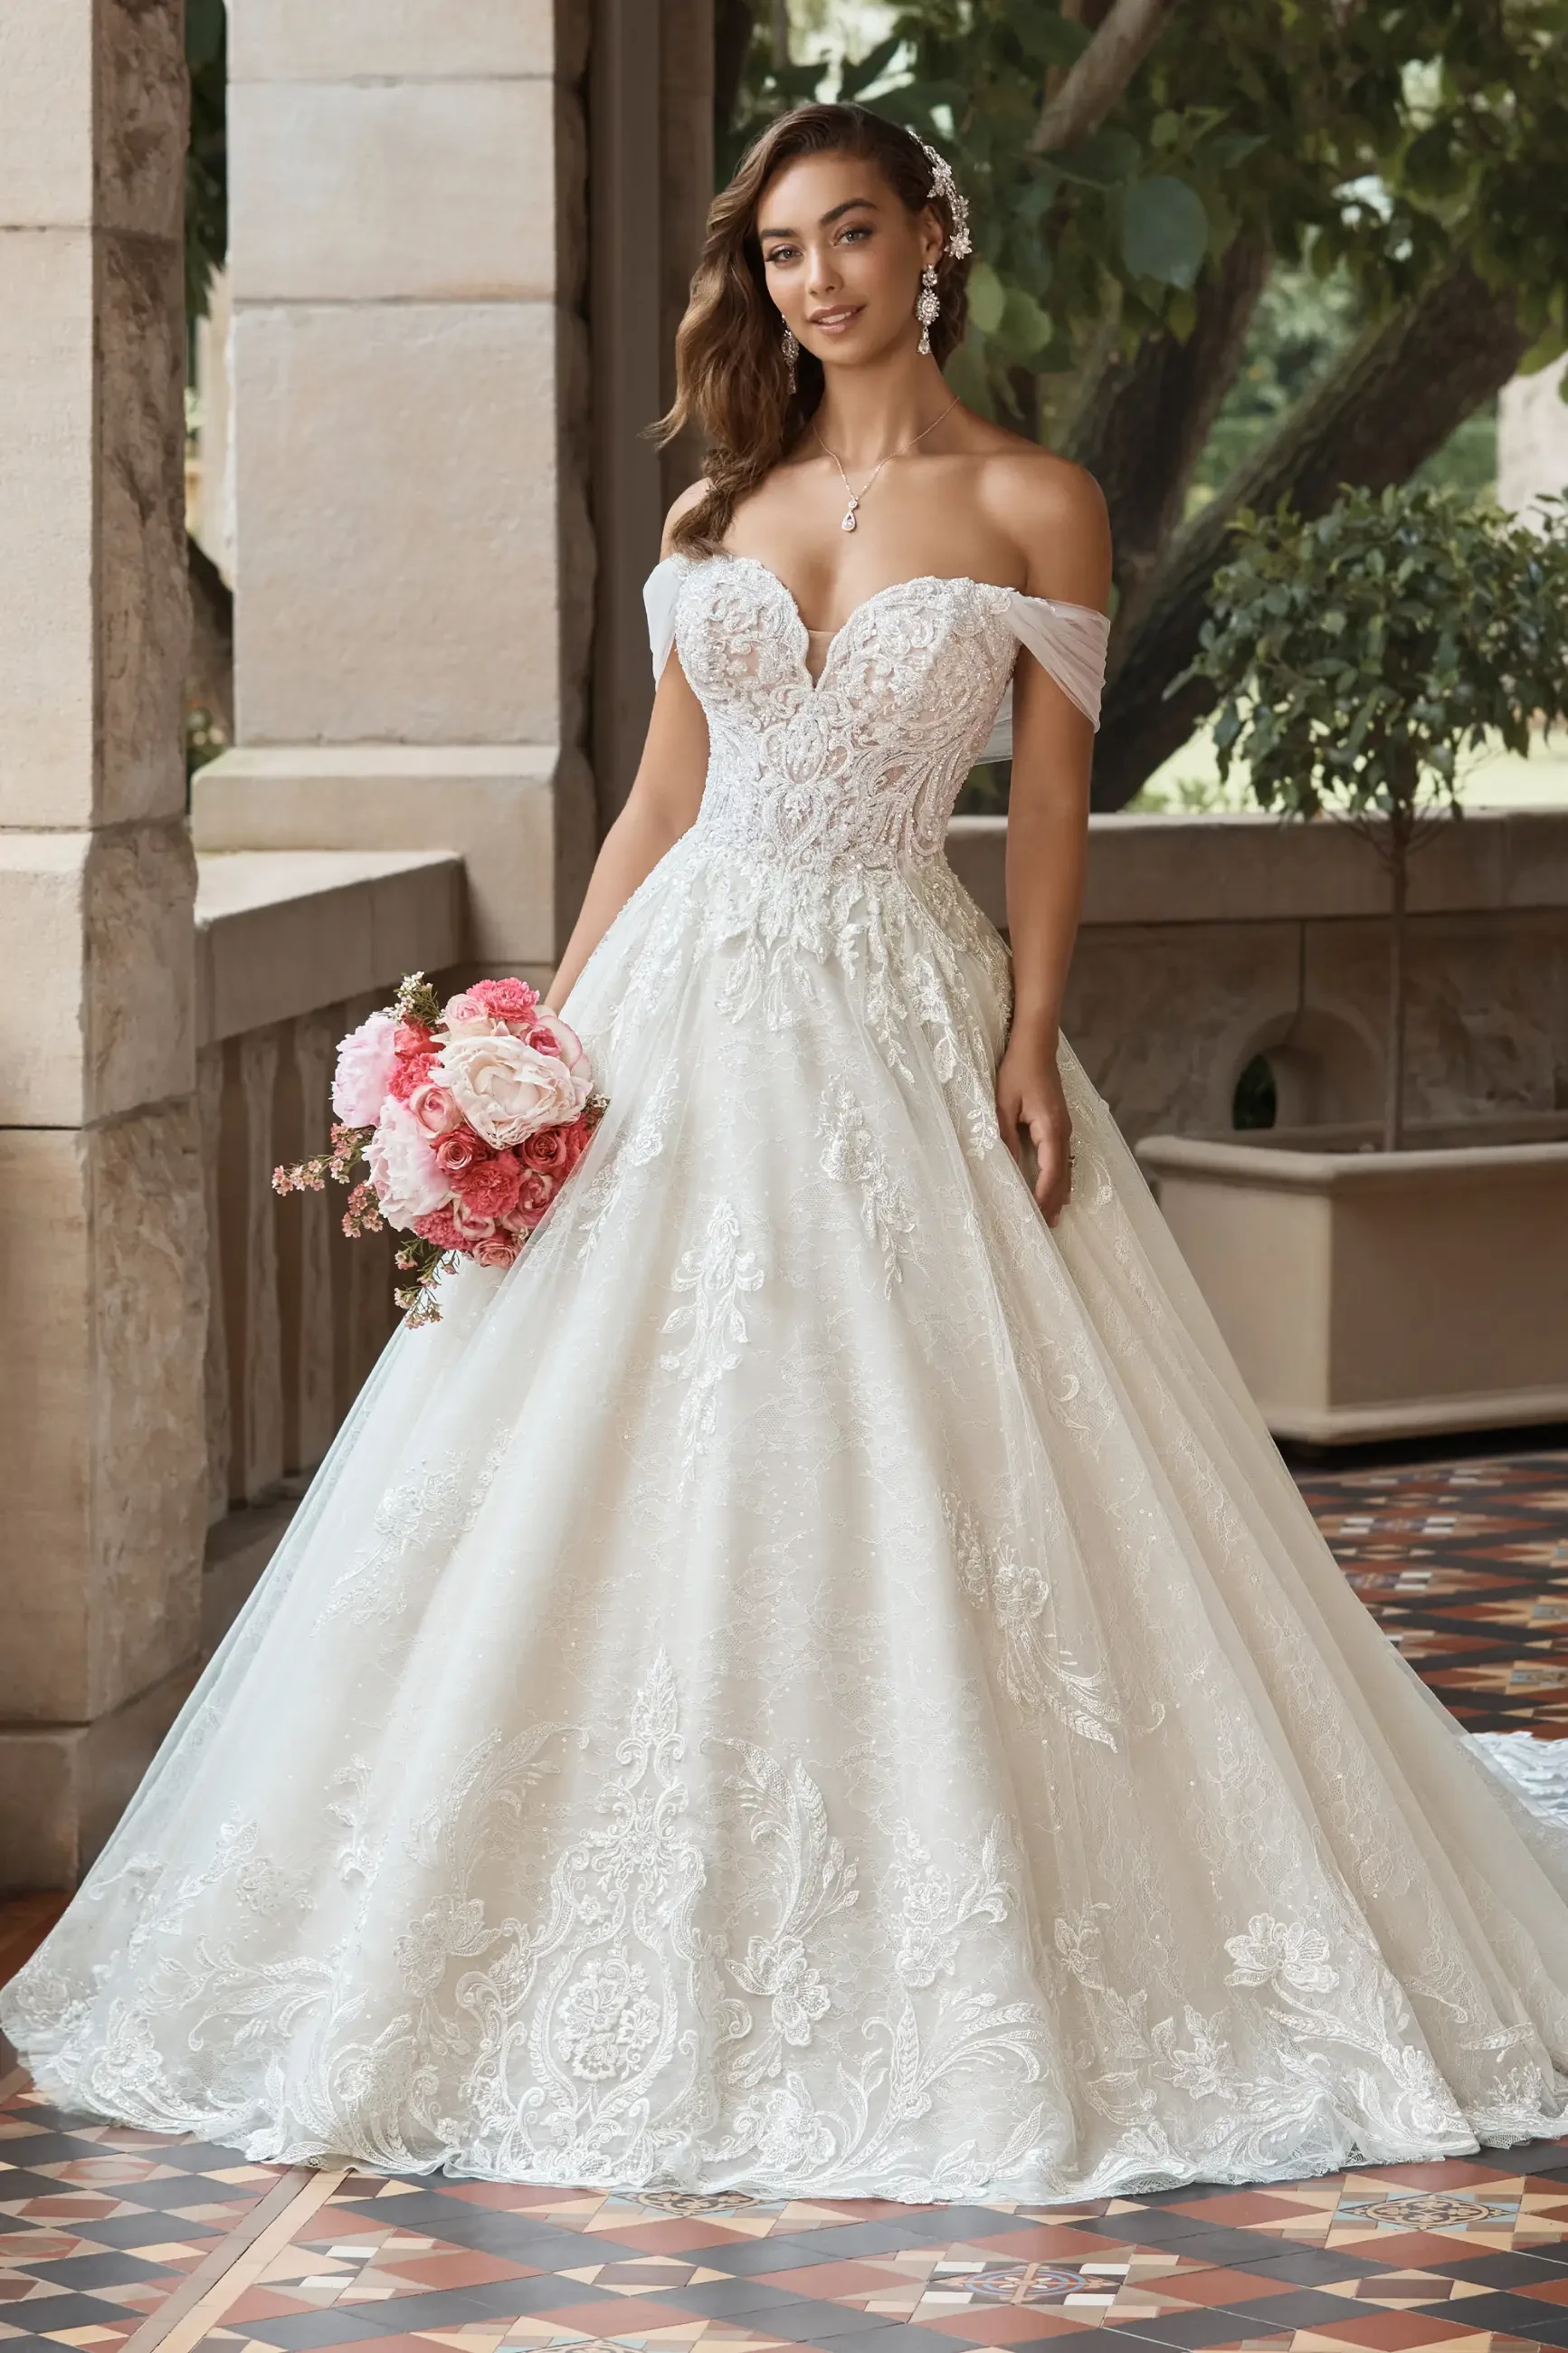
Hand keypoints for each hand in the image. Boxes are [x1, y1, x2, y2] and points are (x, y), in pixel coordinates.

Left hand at [996, 1036, 1072, 1226]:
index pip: (1050, 1171)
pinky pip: (1063, 1157)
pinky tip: (1058, 1186)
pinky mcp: (1060, 1124)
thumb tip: (1006, 1165)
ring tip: (1054, 1215)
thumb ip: (1005, 1136)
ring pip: (1066, 1167)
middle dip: (1054, 1200)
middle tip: (1048, 1227)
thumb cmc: (1017, 1071)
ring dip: (1060, 1191)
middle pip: (1062, 1174)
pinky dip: (1061, 1176)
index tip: (1038, 1215)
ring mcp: (1065, 1128)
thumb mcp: (1003, 1105)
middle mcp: (1063, 1131)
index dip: (1044, 1195)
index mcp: (1050, 1129)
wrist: (1036, 1045)